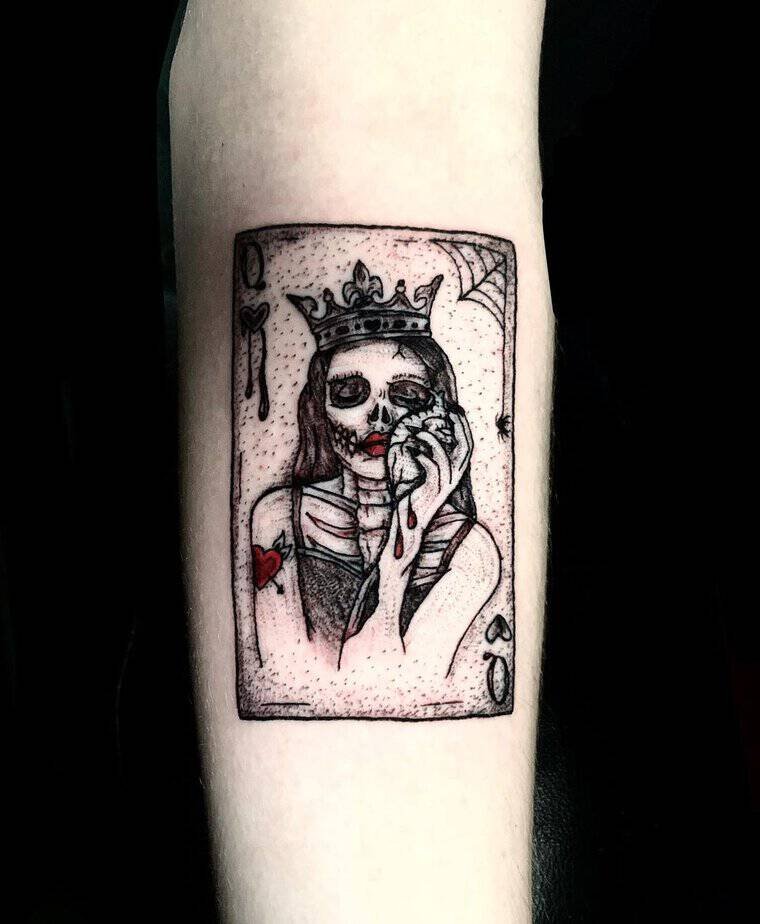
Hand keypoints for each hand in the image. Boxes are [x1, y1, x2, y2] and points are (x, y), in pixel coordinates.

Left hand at [409, 408, 472, 530]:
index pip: (467, 445)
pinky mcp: (433, 489)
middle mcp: (455, 477)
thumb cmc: (416, 494)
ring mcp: (446, 484)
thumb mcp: (427, 472)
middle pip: (466, 447)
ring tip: (416, 435)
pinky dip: (421, 455)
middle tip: (447, 412)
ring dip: (430, 440)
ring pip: (444, 455)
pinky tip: (411, 452)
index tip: (455, 410)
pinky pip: (431, 465)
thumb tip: (427, 431)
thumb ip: (432, 455)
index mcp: (456, 471)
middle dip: (459, 426)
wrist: (411, 520)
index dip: (464, 426)